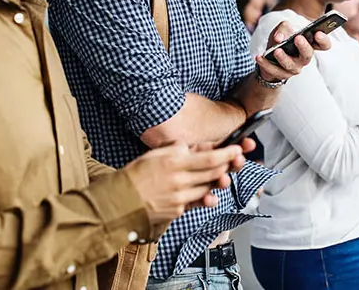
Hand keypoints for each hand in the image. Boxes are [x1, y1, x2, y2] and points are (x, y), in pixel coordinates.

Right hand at [123, 142, 242, 224]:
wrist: (121, 200)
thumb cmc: (137, 174)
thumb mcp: (156, 153)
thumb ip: (176, 148)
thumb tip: (192, 147)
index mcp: (174, 162)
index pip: (209, 158)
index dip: (226, 154)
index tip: (237, 149)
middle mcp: (179, 180)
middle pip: (213, 173)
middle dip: (228, 166)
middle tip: (237, 159)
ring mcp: (180, 197)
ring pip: (207, 188)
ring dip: (217, 181)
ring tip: (222, 175)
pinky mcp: (178, 211)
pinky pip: (196, 202)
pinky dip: (204, 197)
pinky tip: (209, 194)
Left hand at [256, 21, 331, 82]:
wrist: (268, 57)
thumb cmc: (280, 40)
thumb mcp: (281, 29)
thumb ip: (283, 28)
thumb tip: (279, 38)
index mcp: (309, 45)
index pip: (323, 45)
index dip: (323, 40)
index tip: (318, 33)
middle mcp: (304, 58)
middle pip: (308, 54)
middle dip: (303, 46)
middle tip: (298, 38)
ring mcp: (294, 68)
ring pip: (290, 65)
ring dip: (283, 57)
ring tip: (276, 50)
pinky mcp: (282, 75)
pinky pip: (274, 70)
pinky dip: (265, 64)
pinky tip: (259, 57)